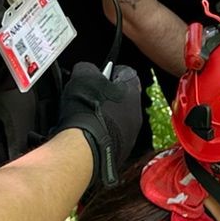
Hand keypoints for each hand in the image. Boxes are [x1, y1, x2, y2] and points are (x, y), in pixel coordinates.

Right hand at [57, 63, 144, 186]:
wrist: (84, 149)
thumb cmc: (87, 110)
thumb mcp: (83, 75)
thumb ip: (87, 68)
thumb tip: (86, 70)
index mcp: (132, 91)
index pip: (125, 73)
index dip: (108, 72)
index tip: (96, 76)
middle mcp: (136, 114)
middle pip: (121, 98)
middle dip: (105, 97)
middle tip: (87, 98)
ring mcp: (129, 136)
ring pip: (116, 120)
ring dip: (103, 117)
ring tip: (83, 118)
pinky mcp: (119, 152)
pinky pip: (110, 138)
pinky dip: (99, 135)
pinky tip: (85, 135)